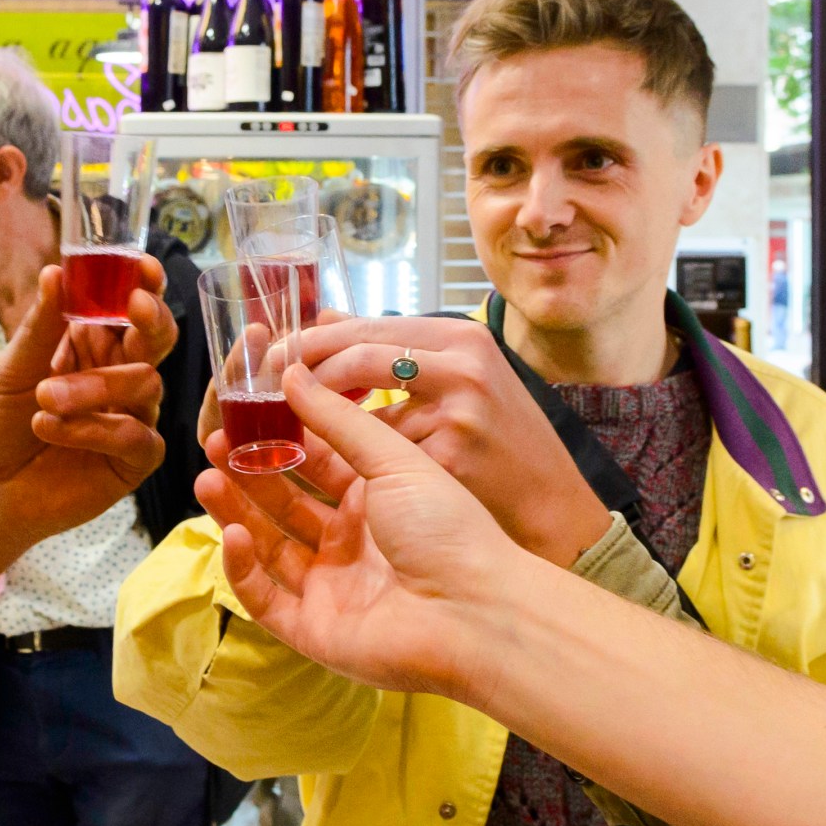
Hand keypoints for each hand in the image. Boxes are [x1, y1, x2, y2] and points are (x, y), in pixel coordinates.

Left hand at [0, 260, 172, 548]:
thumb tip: (56, 271)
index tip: (143, 268)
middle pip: (158, 339)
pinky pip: (137, 435)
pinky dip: (93, 429)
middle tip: (135, 306)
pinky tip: (50, 429)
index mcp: (96, 344)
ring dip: (94, 387)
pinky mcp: (135, 459)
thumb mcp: (13, 368)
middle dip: (152, 320)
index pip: (131, 306)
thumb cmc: (0, 423)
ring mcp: (134, 417)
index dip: (144, 285)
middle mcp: (122, 375)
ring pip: (146, 384)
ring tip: (44, 399)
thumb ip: (41, 325)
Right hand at [197, 365, 540, 702]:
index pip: (314, 466)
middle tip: (213, 442)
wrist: (478, 611)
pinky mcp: (315, 630)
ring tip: (205, 478)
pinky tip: (231, 534)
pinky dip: (244, 569)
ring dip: (235, 513)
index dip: (278, 441)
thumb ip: (338, 419)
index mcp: (376, 502)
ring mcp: (331, 588)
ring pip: (267, 548)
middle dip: (247, 474)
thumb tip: (293, 372)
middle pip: (284, 505)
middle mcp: (351, 544)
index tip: (244, 413)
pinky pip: (266, 599)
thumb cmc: (450, 530)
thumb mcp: (393, 460)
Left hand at [294, 317, 610, 565]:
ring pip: (360, 411)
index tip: (278, 356)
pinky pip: (379, 459)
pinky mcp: (449, 460)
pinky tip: (344, 474)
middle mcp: (461, 367)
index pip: (365, 326)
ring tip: (298, 434)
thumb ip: (396, 350)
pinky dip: (356, 467)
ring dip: (324, 425)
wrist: (555, 506)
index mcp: (460, 338)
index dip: (313, 342)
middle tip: (270, 391)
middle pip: (356, 355)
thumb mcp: (463, 378)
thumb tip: (326, 320)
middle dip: (306, 372)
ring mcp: (456, 414)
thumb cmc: (505, 442)